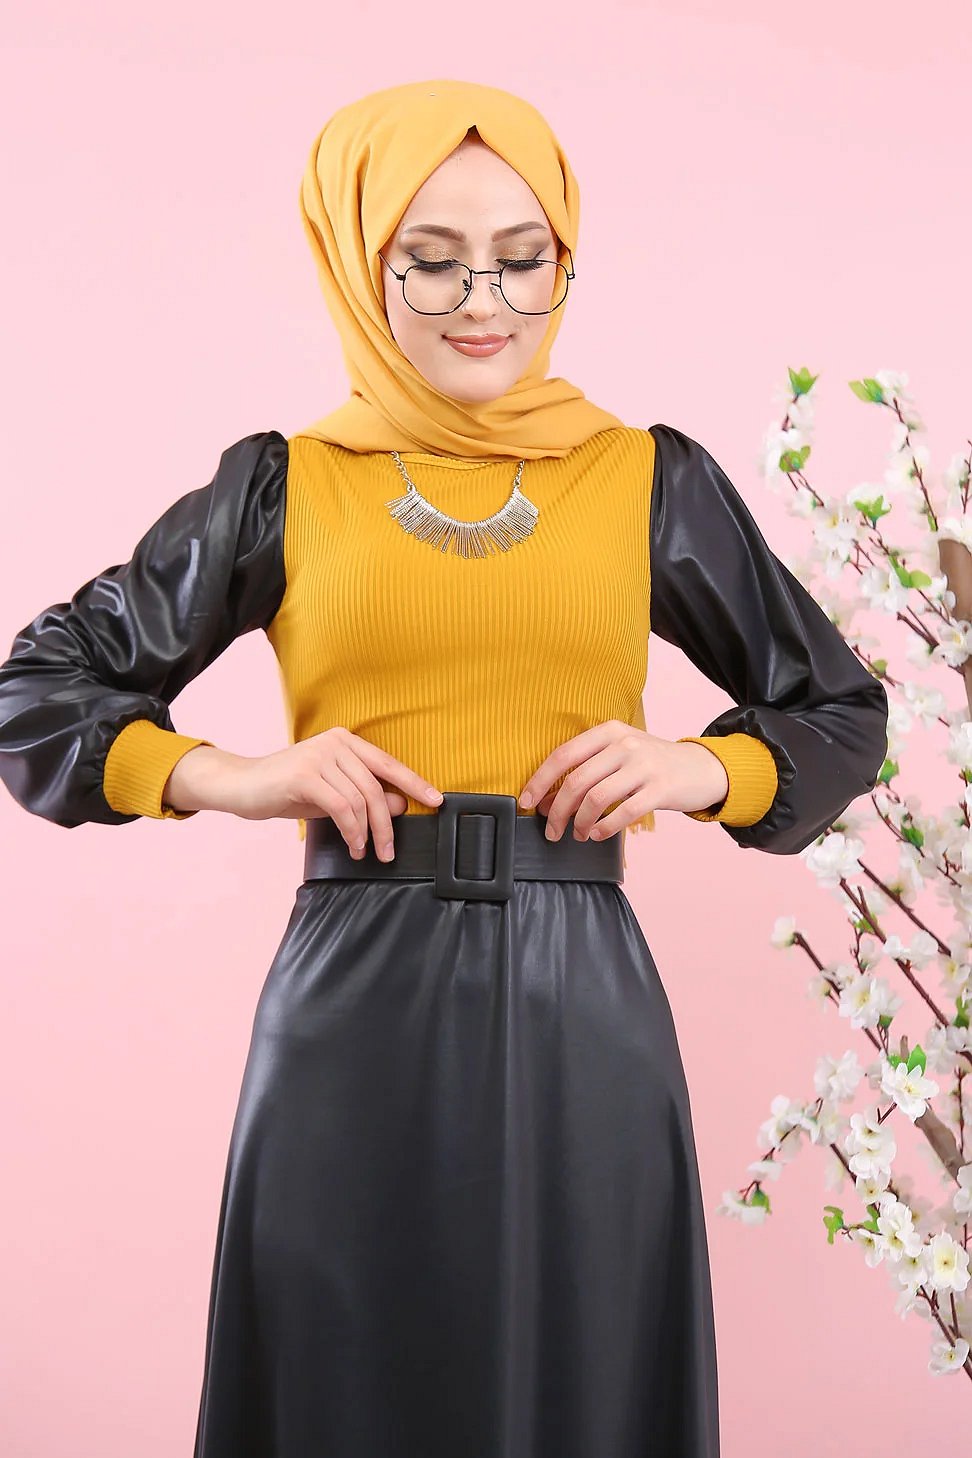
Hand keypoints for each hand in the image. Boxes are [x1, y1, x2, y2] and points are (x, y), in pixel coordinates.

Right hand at [165, 727, 442, 860]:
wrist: (240, 785)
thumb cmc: (285, 789)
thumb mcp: (331, 793)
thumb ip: (362, 796)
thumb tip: (400, 806)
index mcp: (345, 741)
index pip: (388, 764)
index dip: (415, 783)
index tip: (437, 801)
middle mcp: (336, 743)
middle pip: (377, 787)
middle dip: (388, 824)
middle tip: (389, 851)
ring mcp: (320, 756)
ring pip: (361, 800)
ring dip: (368, 833)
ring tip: (366, 852)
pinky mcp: (305, 775)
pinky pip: (342, 807)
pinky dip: (352, 831)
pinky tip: (352, 846)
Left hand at [517, 720, 729, 841]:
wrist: (700, 768)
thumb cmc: (651, 765)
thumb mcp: (618, 756)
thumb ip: (586, 771)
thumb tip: (546, 799)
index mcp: (609, 731)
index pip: (563, 755)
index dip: (540, 780)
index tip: (526, 801)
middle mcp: (625, 744)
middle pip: (577, 781)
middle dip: (557, 810)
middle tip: (552, 830)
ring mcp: (644, 765)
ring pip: (597, 798)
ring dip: (581, 823)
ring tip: (579, 834)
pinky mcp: (661, 788)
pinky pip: (623, 812)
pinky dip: (605, 828)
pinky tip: (599, 835)